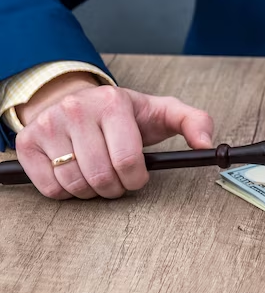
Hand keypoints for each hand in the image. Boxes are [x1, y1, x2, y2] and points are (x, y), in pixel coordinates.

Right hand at [15, 72, 212, 198]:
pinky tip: (77, 174)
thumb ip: (194, 122)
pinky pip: (50, 188)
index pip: (128, 161)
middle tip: (118, 178)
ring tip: (99, 175)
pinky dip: (67, 192)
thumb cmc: (125, 113)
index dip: (137, 179)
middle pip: (102, 178)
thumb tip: (208, 144)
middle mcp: (76, 110)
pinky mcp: (28, 144)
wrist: (77, 100)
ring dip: (93, 191)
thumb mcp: (163, 112)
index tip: (138, 177)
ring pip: (75, 185)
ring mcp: (48, 126)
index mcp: (113, 103)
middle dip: (116, 187)